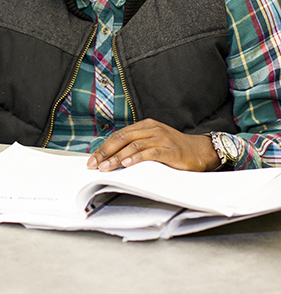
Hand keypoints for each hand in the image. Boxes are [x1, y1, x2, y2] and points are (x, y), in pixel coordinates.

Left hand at [87, 118, 220, 171]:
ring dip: (117, 157)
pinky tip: (127, 164)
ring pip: (134, 145)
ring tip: (106, 167)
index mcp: (145, 126)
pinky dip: (137, 158)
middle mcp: (152, 129)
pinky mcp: (170, 150)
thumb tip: (111, 159)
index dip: (103, 147)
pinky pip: (150, 153)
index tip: (91, 160)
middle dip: (105, 152)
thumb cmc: (174, 150)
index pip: (119, 135)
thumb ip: (136, 147)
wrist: (201, 151)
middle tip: (93, 165)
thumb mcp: (153, 143)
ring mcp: (161, 138)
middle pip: (122, 138)